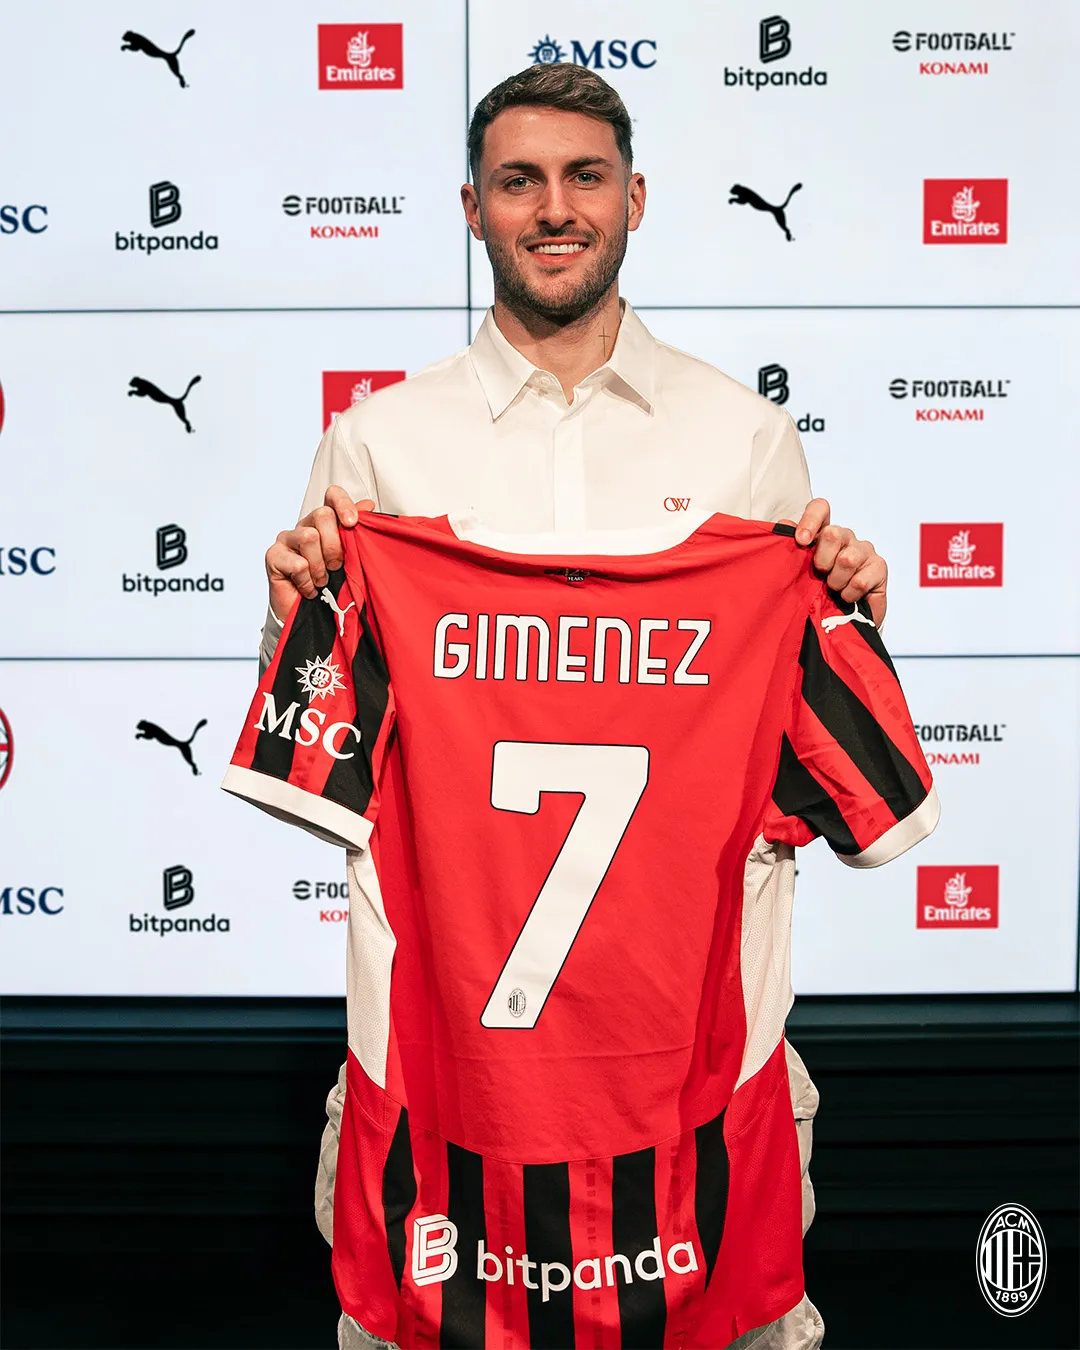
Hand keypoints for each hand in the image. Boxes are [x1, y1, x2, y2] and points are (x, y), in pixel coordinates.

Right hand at [266, 486, 374, 621]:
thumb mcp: (350, 558)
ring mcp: (286, 539)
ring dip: (320, 567)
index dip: (343, 504)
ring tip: (321, 581)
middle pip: (322, 515)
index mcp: (324, 523)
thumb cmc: (332, 586)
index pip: (332, 495)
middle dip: (334, 545)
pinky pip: (297, 563)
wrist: (312, 617)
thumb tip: (368, 505)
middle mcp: (304, 526)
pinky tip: (308, 589)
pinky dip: (307, 581)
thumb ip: (357, 531)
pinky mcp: (273, 556)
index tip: (353, 523)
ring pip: (309, 537)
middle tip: (336, 567)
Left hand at [781, 497, 887, 626]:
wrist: (839, 624)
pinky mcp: (879, 567)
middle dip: (822, 561)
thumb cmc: (817, 595)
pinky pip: (861, 579)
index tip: (801, 541)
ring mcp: (864, 550)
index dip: (811, 520)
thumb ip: (790, 549)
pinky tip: (847, 598)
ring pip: (847, 559)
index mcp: (823, 534)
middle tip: (821, 576)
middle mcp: (845, 538)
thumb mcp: (798, 573)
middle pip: (833, 533)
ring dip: (835, 581)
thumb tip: (783, 524)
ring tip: (834, 590)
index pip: (821, 509)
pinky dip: (849, 593)